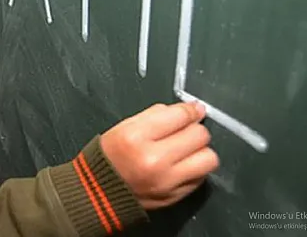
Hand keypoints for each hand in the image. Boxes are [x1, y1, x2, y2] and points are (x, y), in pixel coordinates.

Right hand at [100, 102, 218, 209]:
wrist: (98, 192)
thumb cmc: (110, 156)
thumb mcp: (124, 126)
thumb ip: (157, 115)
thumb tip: (190, 109)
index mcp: (137, 137)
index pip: (180, 116)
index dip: (190, 110)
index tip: (193, 110)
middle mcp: (154, 160)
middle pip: (199, 135)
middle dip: (194, 130)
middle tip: (184, 131)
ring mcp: (167, 181)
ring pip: (209, 158)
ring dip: (200, 151)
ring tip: (186, 150)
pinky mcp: (175, 196)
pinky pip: (201, 177)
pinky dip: (195, 169)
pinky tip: (180, 166)